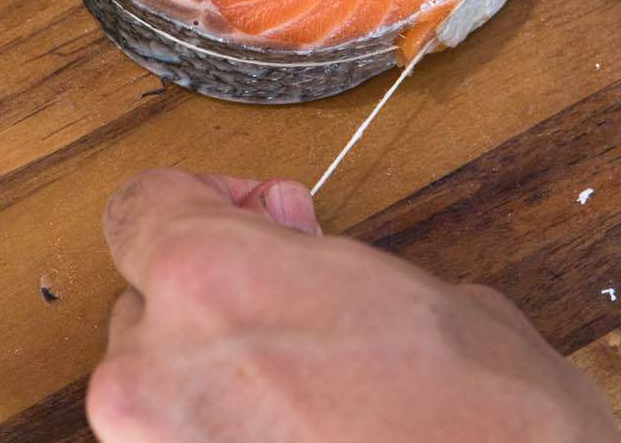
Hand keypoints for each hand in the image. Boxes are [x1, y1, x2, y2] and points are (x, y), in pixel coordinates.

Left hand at [88, 168, 617, 441]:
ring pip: (157, 393)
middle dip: (214, 304)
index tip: (250, 218)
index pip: (138, 208)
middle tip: (297, 314)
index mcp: (205, 277)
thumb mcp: (401, 286)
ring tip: (311, 394)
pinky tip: (306, 437)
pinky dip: (229, 441)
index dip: (201, 201)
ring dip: (215, 383)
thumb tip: (280, 234)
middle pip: (146, 305)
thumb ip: (312, 254)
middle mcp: (154, 370)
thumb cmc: (482, 414)